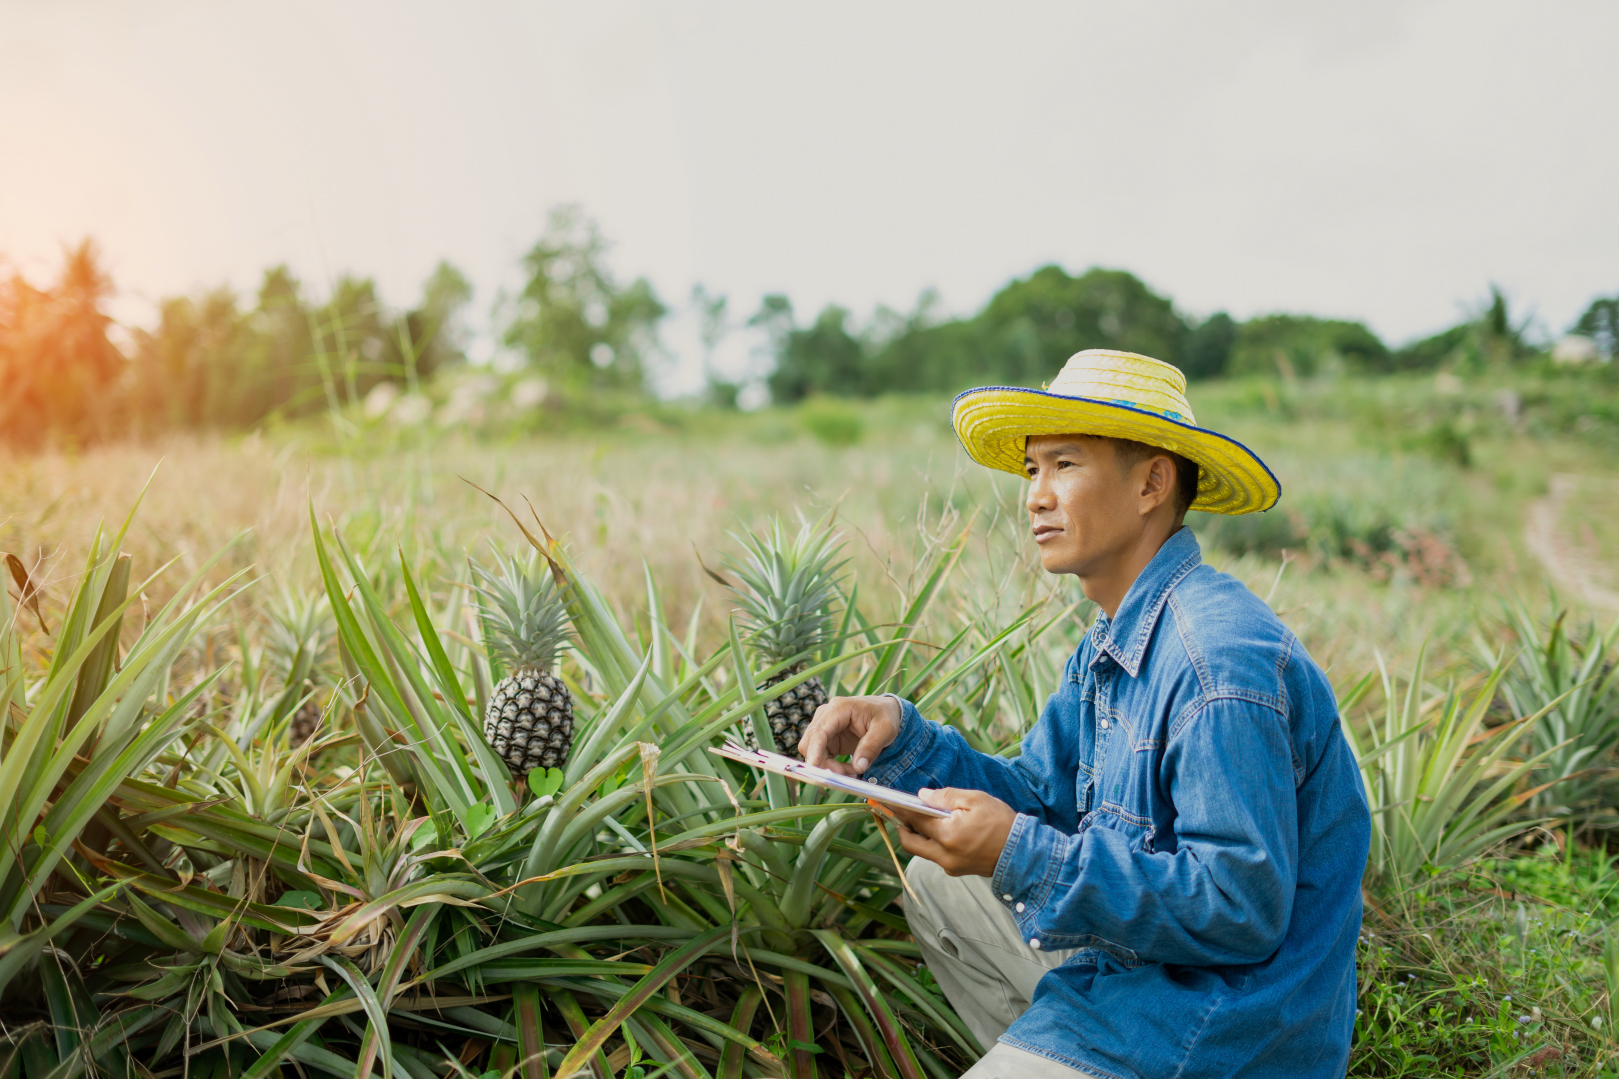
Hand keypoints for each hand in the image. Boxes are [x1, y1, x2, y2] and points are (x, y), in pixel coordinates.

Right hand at [799, 695, 901, 775]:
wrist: (885, 711)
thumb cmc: (885, 715)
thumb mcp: (885, 729)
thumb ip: (872, 747)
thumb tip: (859, 767)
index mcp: (839, 708)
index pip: (819, 731)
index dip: (814, 750)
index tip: (814, 768)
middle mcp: (826, 716)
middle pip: (810, 743)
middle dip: (823, 763)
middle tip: (845, 776)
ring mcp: (825, 727)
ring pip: (814, 753)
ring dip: (829, 767)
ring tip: (853, 772)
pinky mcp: (827, 739)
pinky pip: (821, 757)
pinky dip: (833, 767)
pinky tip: (850, 769)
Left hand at [890, 788, 1015, 876]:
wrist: (1023, 853)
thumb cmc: (1002, 822)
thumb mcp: (975, 800)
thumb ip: (945, 797)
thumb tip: (922, 796)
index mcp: (948, 836)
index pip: (915, 821)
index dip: (902, 809)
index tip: (891, 801)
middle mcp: (945, 855)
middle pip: (910, 843)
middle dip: (902, 827)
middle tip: (902, 812)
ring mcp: (950, 866)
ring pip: (922, 852)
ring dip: (917, 836)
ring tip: (922, 818)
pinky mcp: (957, 870)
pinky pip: (936, 857)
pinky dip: (932, 843)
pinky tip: (940, 829)